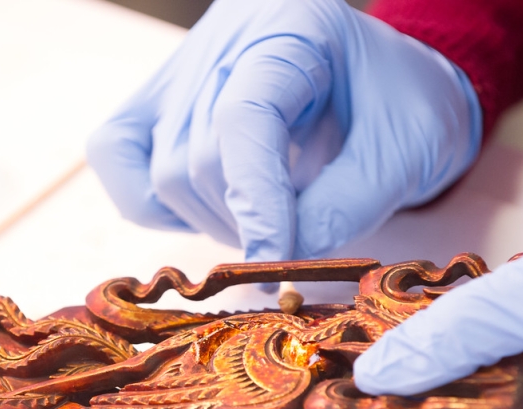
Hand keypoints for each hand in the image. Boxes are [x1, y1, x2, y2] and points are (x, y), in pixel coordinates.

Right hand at [86, 0, 480, 262]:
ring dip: (214, 221)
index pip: (243, 118)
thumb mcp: (404, 154)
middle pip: (196, 158)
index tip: (276, 265)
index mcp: (292, 30)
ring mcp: (181, 70)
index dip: (255, 202)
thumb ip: (345, 205)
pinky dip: (157, 206)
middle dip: (246, 223)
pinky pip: (118, 159)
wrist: (386, 87)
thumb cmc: (405, 111)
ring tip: (270, 220)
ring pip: (159, 172)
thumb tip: (278, 261)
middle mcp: (223, 41)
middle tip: (295, 244)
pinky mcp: (156, 103)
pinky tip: (216, 211)